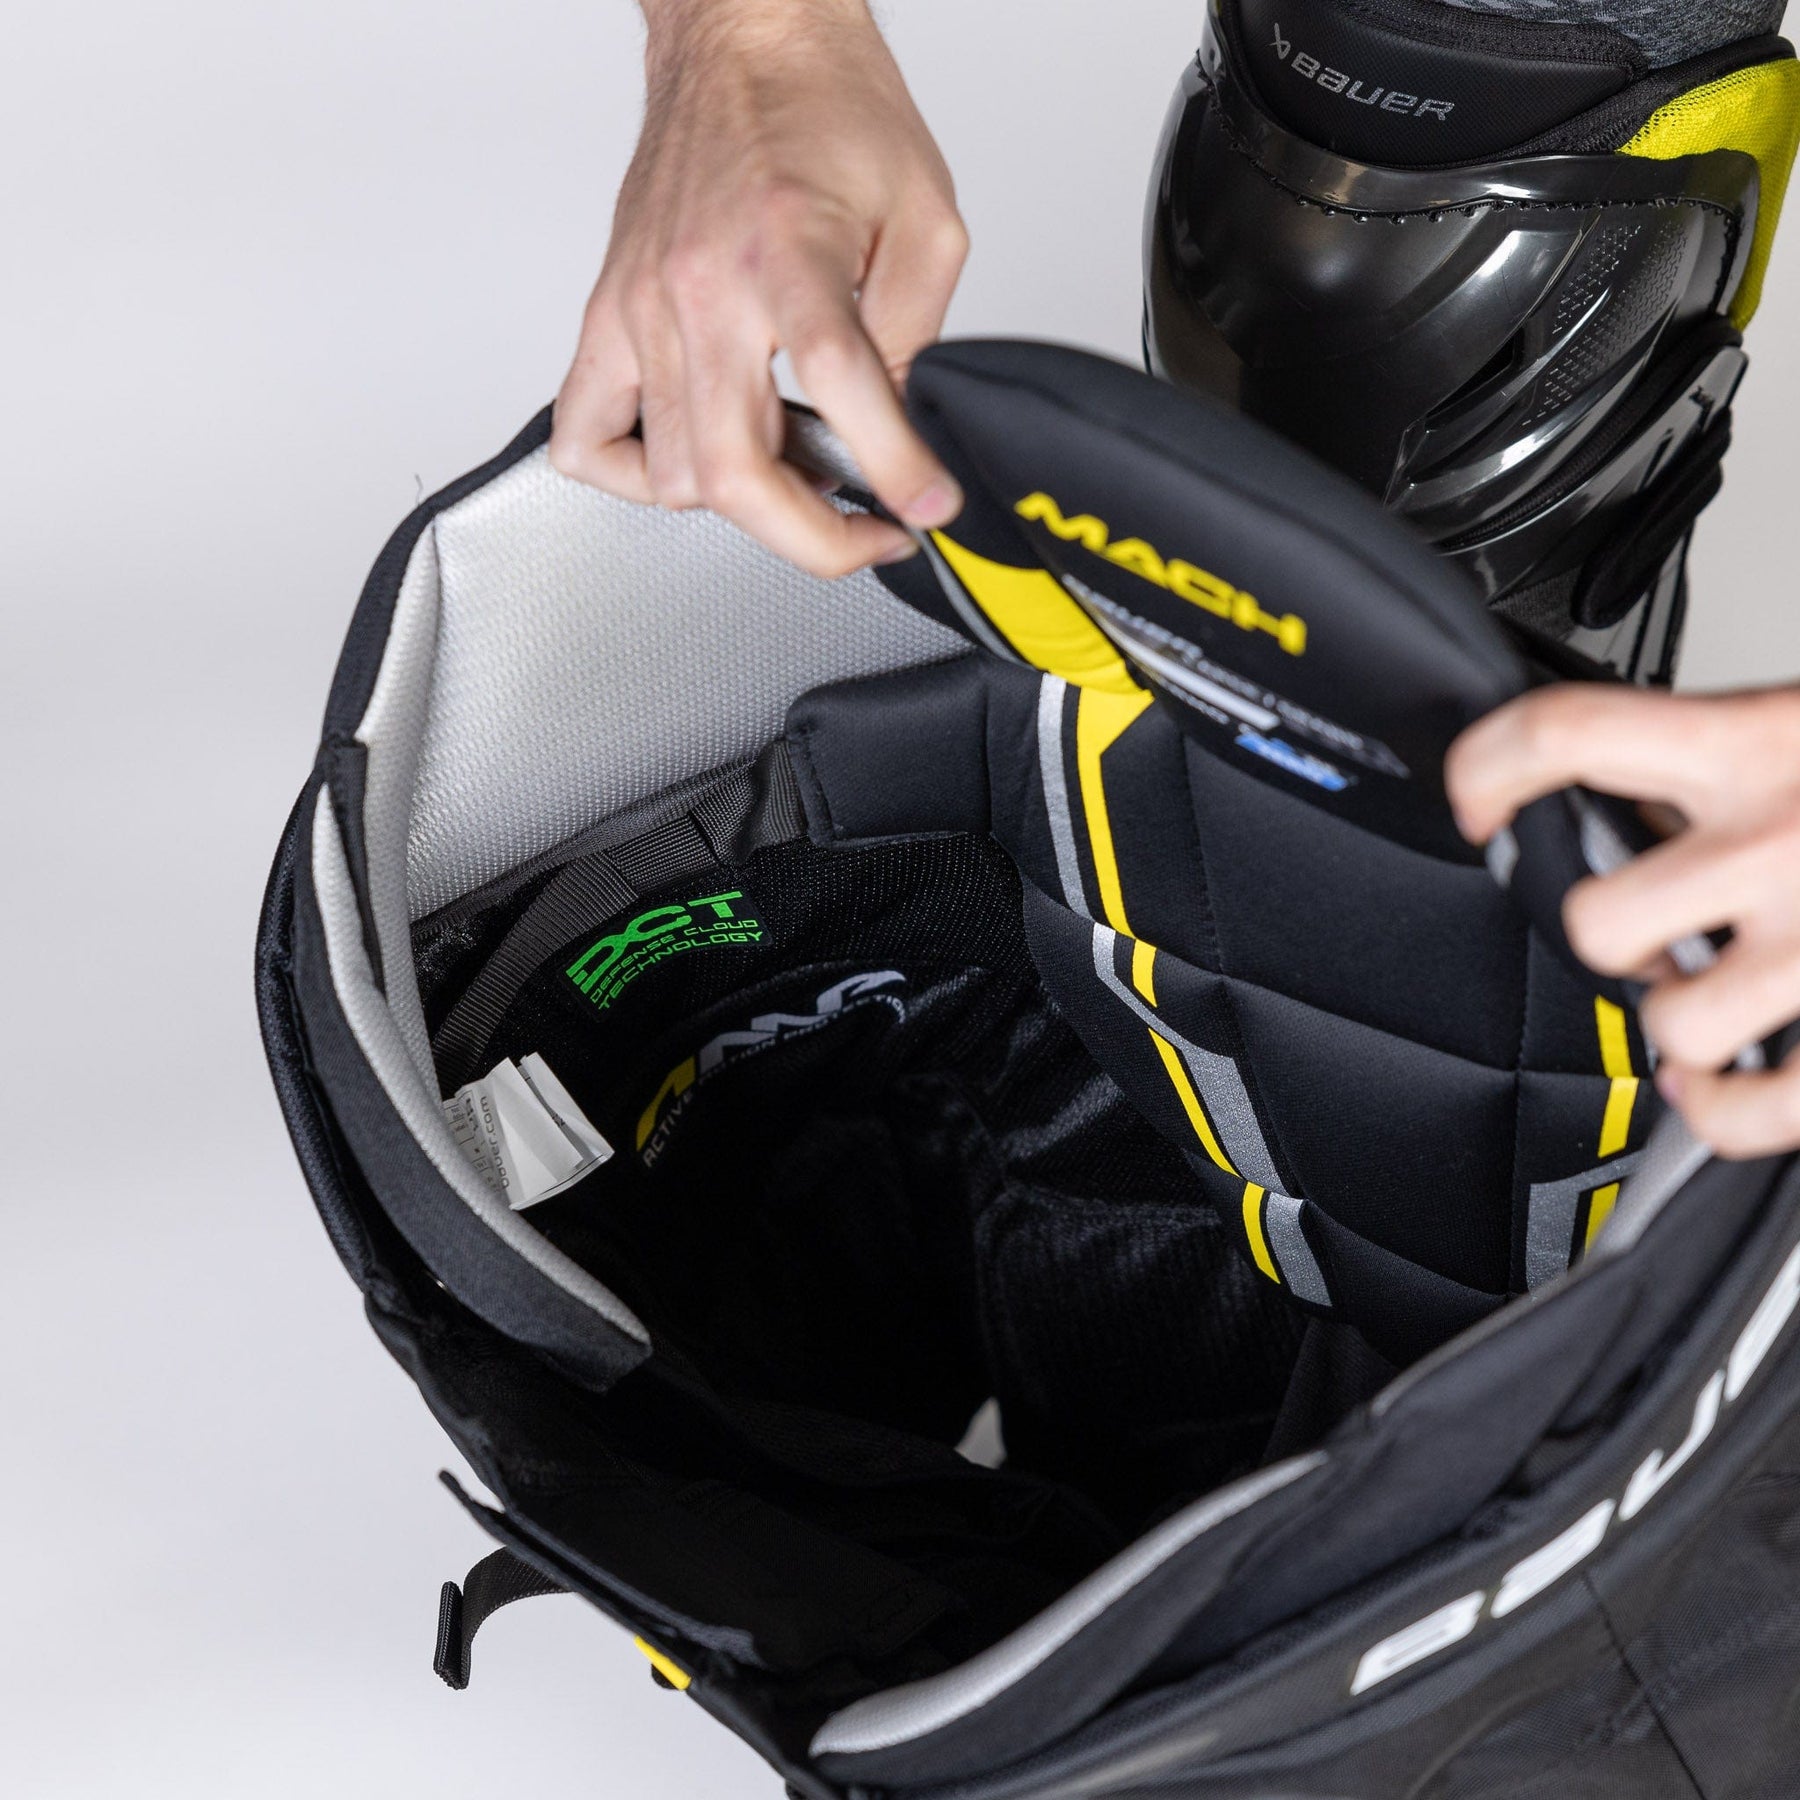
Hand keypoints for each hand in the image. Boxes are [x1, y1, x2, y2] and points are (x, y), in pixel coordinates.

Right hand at [550, 0, 967, 575]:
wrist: (744, 36)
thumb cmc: (827, 108)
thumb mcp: (924, 216)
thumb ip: (914, 333)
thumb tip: (897, 431)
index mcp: (787, 249)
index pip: (839, 386)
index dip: (893, 468)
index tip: (925, 510)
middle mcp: (700, 287)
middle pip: (734, 470)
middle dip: (811, 538)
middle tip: (863, 535)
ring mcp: (640, 308)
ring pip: (673, 476)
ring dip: (745, 506)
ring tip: (796, 476)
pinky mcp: (607, 316)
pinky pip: (587, 440)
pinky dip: (638, 480)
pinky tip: (694, 462)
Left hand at [1447, 685, 1799, 1158]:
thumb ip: (1723, 753)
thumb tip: (1610, 782)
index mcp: (1760, 741)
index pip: (1568, 733)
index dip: (1491, 766)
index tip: (1478, 798)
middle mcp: (1783, 838)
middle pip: (1596, 916)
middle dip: (1609, 933)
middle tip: (1649, 928)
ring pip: (1672, 1024)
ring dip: (1681, 1024)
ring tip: (1717, 998)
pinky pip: (1749, 1113)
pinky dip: (1724, 1113)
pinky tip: (1727, 1087)